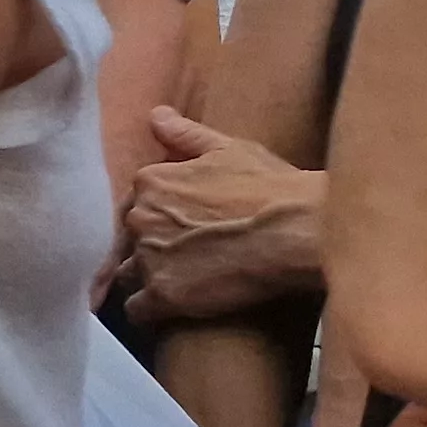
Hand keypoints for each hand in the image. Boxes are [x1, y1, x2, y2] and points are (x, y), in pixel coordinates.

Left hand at [123, 107, 324, 324]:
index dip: (153, 219)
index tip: (174, 229)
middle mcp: (139, 219)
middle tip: (179, 258)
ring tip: (175, 284)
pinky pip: (137, 310)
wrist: (300, 231)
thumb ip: (186, 135)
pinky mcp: (164, 295)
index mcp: (149, 182)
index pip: (131, 205)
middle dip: (148, 248)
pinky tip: (169, 309)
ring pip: (128, 274)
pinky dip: (150, 311)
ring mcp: (149, 258)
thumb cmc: (271, 188)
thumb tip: (156, 115)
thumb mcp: (230, 150)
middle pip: (127, 240)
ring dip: (145, 279)